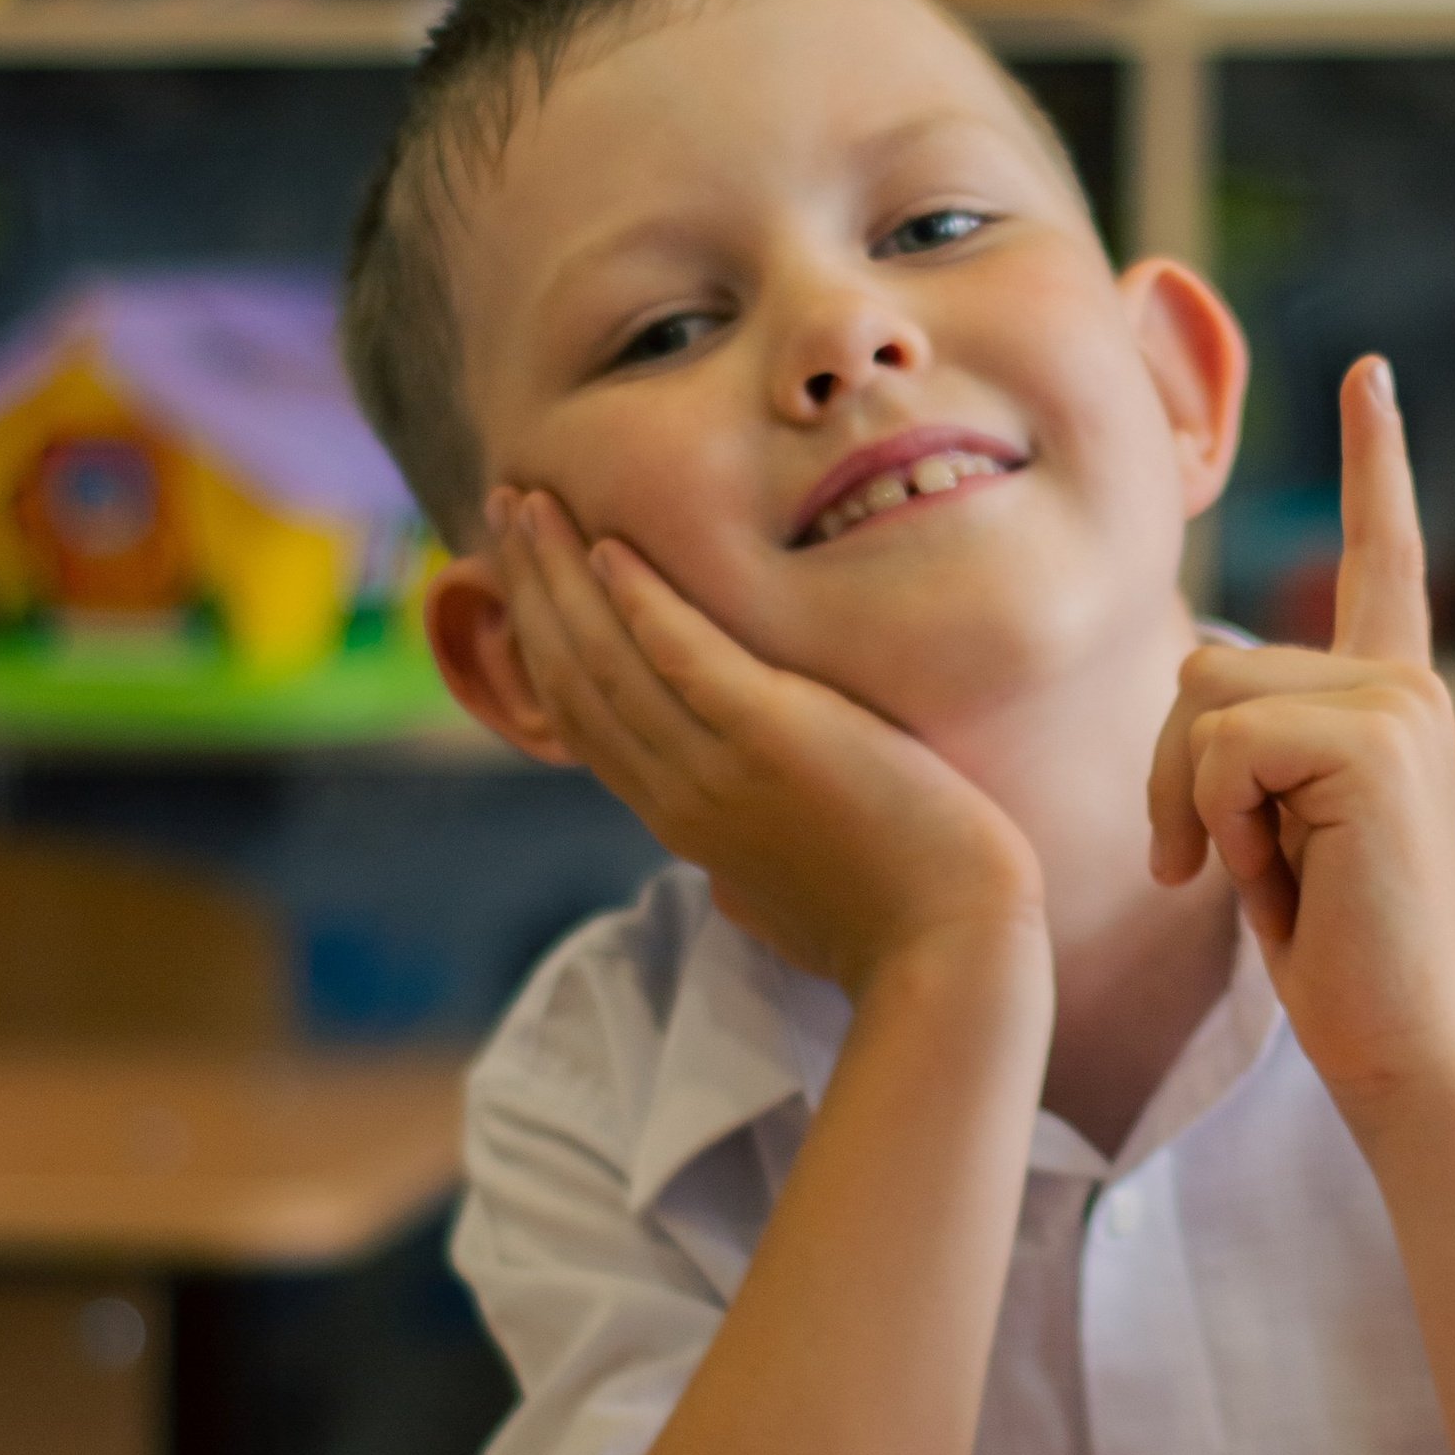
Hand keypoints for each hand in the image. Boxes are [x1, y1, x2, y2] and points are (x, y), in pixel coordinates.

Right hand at [489, 489, 1045, 999]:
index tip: (526, 577)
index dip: (542, 642)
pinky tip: (612, 548)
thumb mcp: (783, 891)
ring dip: (563, 574)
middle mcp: (677, 794)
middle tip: (508, 508)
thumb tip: (729, 870)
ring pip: (608, 658)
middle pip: (573, 677)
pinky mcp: (774, 739)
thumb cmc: (887, 926)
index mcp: (678, 821)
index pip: (582, 718)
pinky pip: (684, 658)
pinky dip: (641, 602)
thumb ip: (743, 860)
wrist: (946, 952)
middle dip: (533, 588)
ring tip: (534, 502)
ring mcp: (718, 768)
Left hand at [1146, 360, 1454, 1115]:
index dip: (1373, 463)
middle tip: (1230, 868)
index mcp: (1388, 697)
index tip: (1370, 374)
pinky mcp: (1377, 741)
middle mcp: (1403, 683)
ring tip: (1271, 876)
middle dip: (1174, 779)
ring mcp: (1399, 705)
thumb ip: (1250, 742)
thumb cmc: (1335, 958)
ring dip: (1192, 807)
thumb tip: (1191, 674)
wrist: (1404, 1051)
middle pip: (1200, 666)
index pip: (1378, 559)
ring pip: (1198, 701)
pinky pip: (1220, 750)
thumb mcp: (1276, 827)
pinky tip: (1283, 879)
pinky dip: (1216, 825)